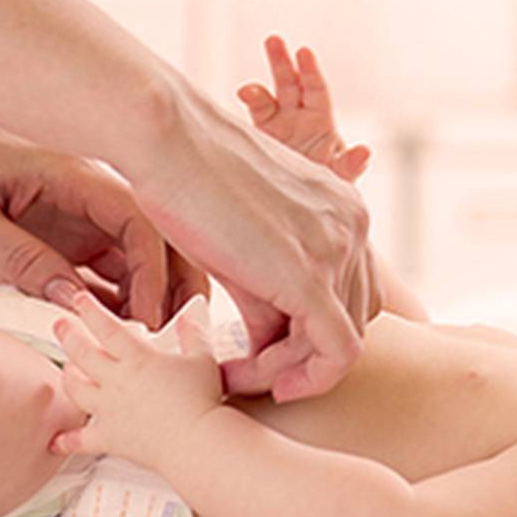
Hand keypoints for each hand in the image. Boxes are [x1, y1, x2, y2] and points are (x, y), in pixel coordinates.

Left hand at [0, 118, 207, 325]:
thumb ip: (19, 256)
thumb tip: (71, 301)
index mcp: (75, 176)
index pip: (140, 223)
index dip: (153, 274)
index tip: (147, 321)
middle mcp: (92, 195)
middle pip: (160, 240)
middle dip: (175, 287)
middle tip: (172, 338)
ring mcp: (86, 216)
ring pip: (141, 259)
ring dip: (151, 298)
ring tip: (147, 344)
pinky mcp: (73, 236)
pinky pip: (110, 270)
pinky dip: (120, 301)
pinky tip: (114, 334)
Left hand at [50, 289, 220, 465]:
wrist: (195, 440)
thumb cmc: (200, 401)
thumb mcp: (202, 359)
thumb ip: (194, 335)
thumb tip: (190, 319)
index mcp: (137, 358)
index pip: (106, 327)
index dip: (89, 310)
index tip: (79, 299)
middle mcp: (117, 381)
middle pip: (82, 354)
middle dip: (68, 336)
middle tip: (59, 325)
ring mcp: (109, 410)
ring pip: (76, 390)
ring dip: (68, 378)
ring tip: (65, 370)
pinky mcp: (110, 437)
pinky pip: (81, 440)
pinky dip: (67, 441)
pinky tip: (55, 442)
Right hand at [131, 77, 380, 401]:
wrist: (164, 138)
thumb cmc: (184, 178)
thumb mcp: (240, 239)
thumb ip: (265, 289)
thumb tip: (267, 342)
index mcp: (341, 207)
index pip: (350, 291)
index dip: (309, 331)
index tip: (258, 351)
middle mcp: (353, 224)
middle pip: (352, 319)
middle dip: (301, 356)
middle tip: (243, 370)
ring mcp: (339, 248)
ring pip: (341, 344)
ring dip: (287, 372)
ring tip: (231, 375)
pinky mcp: (312, 276)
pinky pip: (331, 354)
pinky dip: (294, 378)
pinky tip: (238, 376)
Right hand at [236, 36, 370, 181]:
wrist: (303, 203)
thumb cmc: (328, 185)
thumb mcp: (342, 176)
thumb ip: (350, 164)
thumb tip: (365, 151)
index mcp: (321, 120)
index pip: (316, 89)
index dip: (310, 71)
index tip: (304, 53)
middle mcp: (298, 116)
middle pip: (290, 83)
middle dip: (281, 62)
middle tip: (274, 40)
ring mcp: (277, 125)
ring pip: (266, 97)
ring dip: (256, 89)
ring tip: (247, 90)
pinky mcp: (260, 137)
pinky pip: (253, 117)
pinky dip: (248, 106)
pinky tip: (242, 99)